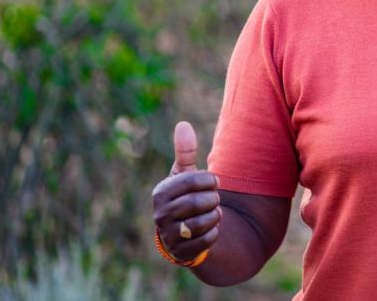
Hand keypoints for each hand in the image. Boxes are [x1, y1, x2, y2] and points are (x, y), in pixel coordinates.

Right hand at [151, 121, 221, 261]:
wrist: (187, 230)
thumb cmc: (187, 196)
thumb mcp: (185, 174)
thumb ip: (185, 152)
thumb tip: (183, 124)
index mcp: (161, 193)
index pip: (191, 181)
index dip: (209, 180)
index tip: (215, 181)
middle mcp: (160, 216)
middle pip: (197, 202)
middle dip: (213, 199)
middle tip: (215, 199)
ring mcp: (169, 236)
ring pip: (203, 221)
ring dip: (215, 215)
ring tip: (213, 213)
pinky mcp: (181, 253)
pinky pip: (207, 240)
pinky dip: (215, 232)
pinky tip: (210, 228)